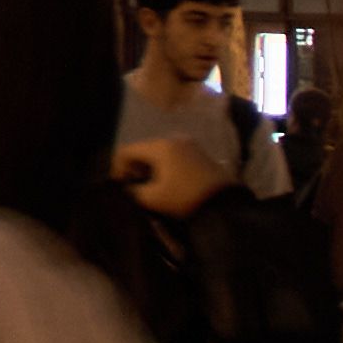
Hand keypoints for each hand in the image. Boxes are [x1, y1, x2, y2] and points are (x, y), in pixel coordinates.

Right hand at [115, 135, 232, 219]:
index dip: (117, 168)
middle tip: (133, 188)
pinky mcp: (199, 153)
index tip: (118, 186)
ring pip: (158, 153)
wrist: (225, 204)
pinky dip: (165, 167)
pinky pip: (173, 156)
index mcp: (160, 146)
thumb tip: (124, 188)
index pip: (127, 150)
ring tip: (150, 188)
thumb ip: (133, 191)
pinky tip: (167, 183)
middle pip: (143, 150)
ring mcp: (188, 144)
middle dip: (134, 168)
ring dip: (150, 168)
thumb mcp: (154, 198)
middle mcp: (173, 138)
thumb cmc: (185, 197)